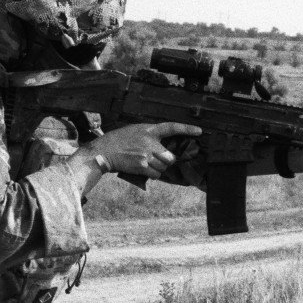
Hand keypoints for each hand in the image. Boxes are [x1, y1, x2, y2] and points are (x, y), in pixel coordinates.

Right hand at [87, 122, 201, 177]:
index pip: (171, 127)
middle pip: (170, 156)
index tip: (199, 131)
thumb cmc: (117, 141)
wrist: (103, 152)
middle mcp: (149, 142)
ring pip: (164, 166)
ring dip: (158, 168)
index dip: (186, 129)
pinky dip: (152, 174)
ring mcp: (146, 154)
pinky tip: (143, 169)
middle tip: (158, 159)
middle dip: (167, 160)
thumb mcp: (134, 131)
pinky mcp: (142, 166)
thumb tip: (162, 146)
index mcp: (148, 130)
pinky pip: (156, 174)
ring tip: (146, 163)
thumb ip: (149, 135)